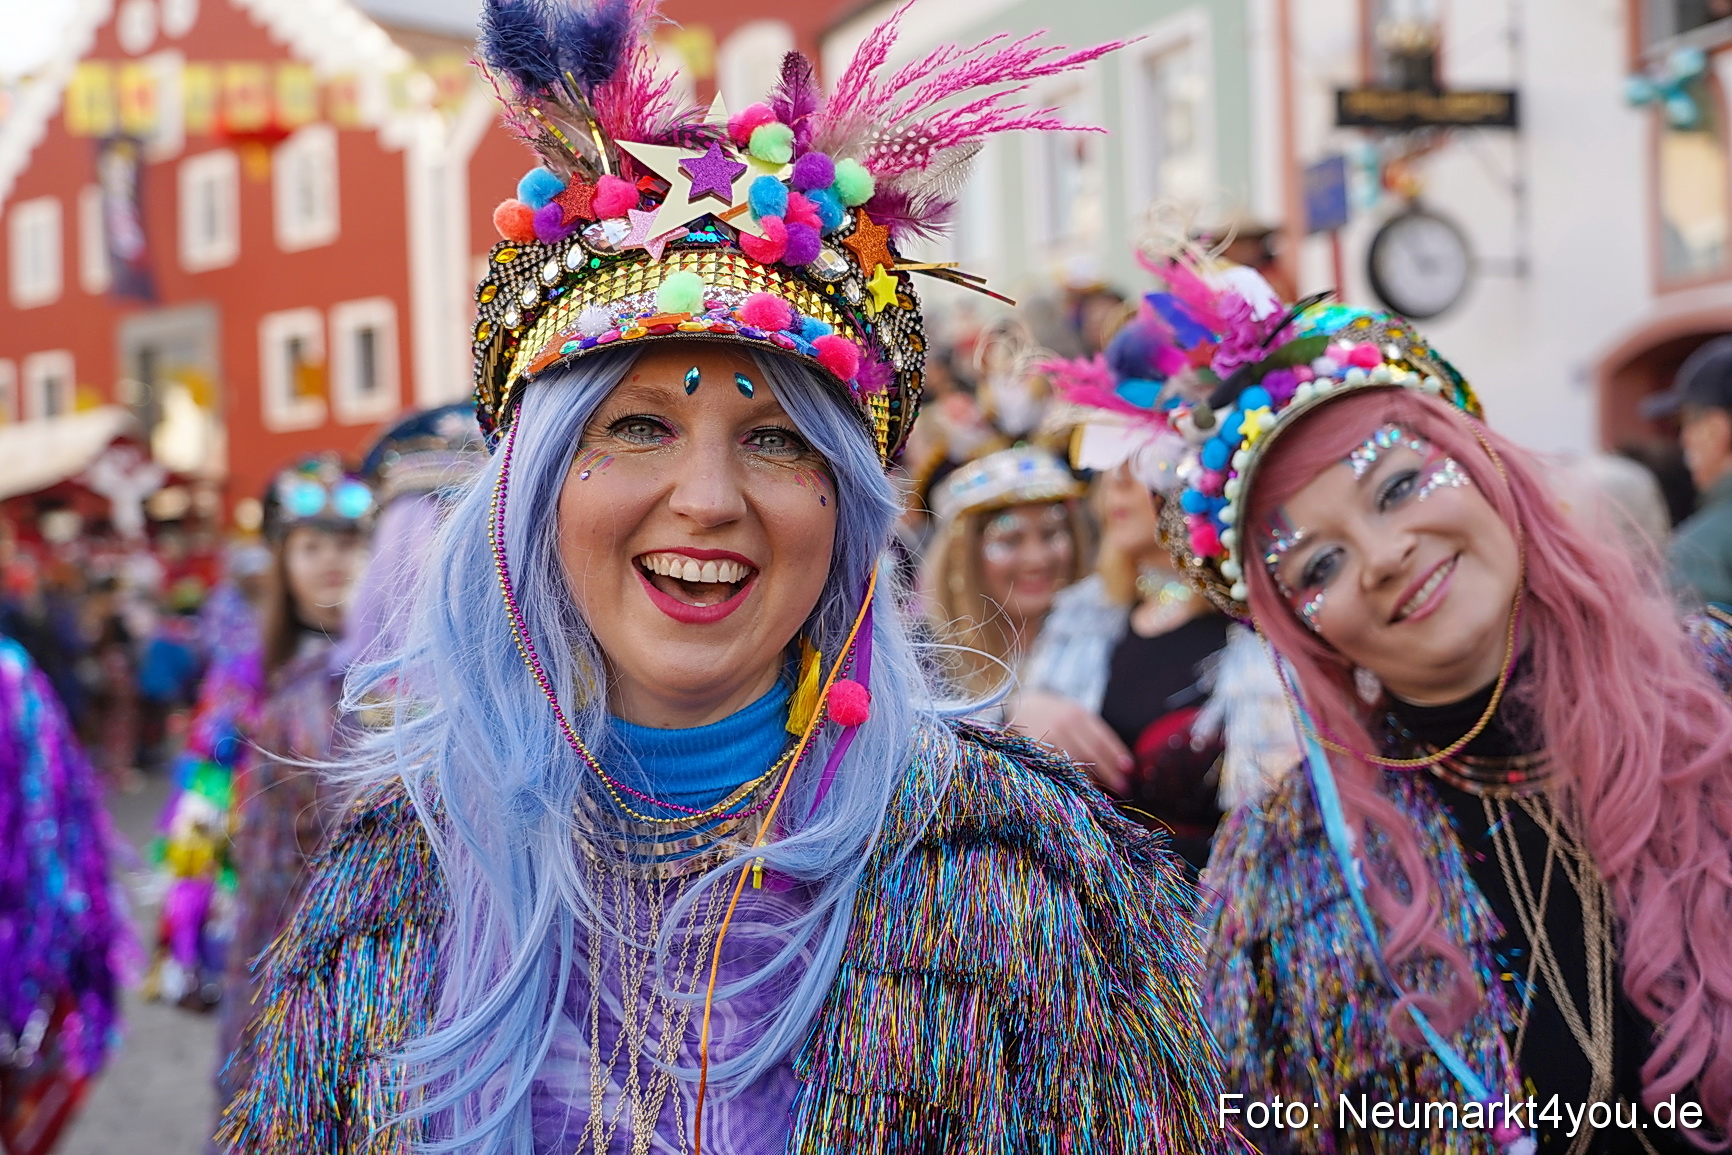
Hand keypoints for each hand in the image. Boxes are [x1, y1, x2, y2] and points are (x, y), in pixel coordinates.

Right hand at [1007, 689, 1133, 793]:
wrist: (1025, 704)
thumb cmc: (1058, 716)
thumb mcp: (1077, 715)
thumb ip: (1095, 734)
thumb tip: (1123, 764)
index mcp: (1080, 714)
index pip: (1103, 738)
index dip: (1117, 754)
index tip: (1129, 770)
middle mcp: (1065, 723)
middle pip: (1091, 752)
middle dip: (1109, 771)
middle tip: (1122, 787)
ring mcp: (1049, 735)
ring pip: (1073, 762)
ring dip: (1090, 779)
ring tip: (1101, 793)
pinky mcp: (1034, 747)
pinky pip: (1054, 766)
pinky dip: (1066, 778)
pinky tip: (1075, 787)